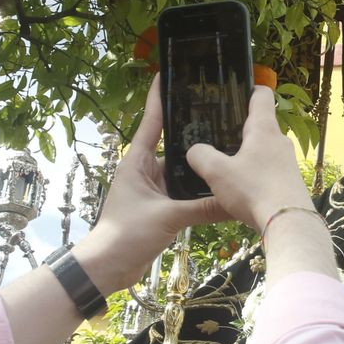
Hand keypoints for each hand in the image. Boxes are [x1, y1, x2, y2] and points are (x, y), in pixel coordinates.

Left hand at [74, 76, 225, 293]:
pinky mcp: (161, 209)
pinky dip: (200, 192)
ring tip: (229, 150)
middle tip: (220, 116)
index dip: (159, 99)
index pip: (151, 123)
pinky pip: (185, 194)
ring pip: (182, 173)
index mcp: (137, 162)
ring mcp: (154, 191)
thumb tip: (235, 200)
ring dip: (200, 167)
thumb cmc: (125, 234)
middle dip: (194, 134)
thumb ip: (202, 208)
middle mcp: (146, 171)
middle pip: (173, 147)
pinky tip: (221, 187)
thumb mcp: (167, 217)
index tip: (167, 75)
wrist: (107, 268)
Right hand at [185, 86, 311, 231]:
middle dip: (239, 127)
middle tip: (216, 135)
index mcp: (264, 128)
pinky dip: (255, 172)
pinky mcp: (290, 181)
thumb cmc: (254, 190)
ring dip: (246, 152)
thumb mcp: (217, 172)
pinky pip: (269, 169)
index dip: (248, 89)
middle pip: (260, 124)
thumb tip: (194, 150)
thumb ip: (201, 156)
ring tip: (225, 163)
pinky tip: (240, 187)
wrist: (288, 224)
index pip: (261, 94)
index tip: (232, 94)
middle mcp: (279, 140)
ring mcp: (287, 162)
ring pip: (263, 148)